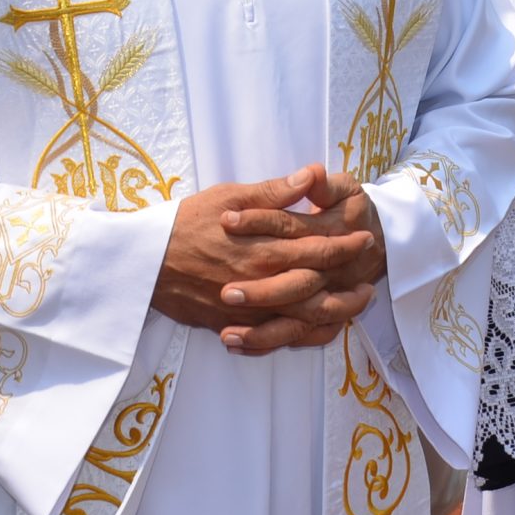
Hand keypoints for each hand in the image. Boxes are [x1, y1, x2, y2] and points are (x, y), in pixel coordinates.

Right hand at [151, 167, 380, 351]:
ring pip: (304, 319)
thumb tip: (310, 176)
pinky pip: (277, 338)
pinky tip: (319, 330)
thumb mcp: (229, 196)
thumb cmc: (186, 223)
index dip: (346, 245)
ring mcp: (250, 309)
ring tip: (355, 306)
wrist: (144, 264)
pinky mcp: (235, 326)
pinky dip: (302, 337)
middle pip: (319, 288)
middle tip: (370, 277)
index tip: (366, 238)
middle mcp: (262, 281)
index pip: (318, 247)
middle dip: (349, 283)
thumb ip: (273, 192)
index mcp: (264, 247)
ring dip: (336, 313)